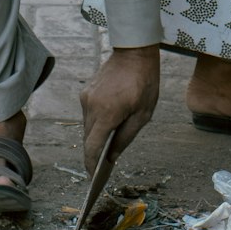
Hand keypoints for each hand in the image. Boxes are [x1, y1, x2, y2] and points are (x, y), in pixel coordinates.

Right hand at [80, 45, 159, 174]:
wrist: (134, 51)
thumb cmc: (144, 82)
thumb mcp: (143, 114)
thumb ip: (126, 138)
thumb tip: (111, 156)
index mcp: (106, 114)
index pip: (92, 147)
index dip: (91, 165)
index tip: (92, 178)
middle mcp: (90, 106)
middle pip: (88, 138)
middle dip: (94, 152)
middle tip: (102, 166)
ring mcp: (86, 97)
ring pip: (87, 126)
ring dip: (96, 135)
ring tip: (108, 144)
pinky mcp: (86, 91)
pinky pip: (88, 113)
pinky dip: (96, 121)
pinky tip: (109, 121)